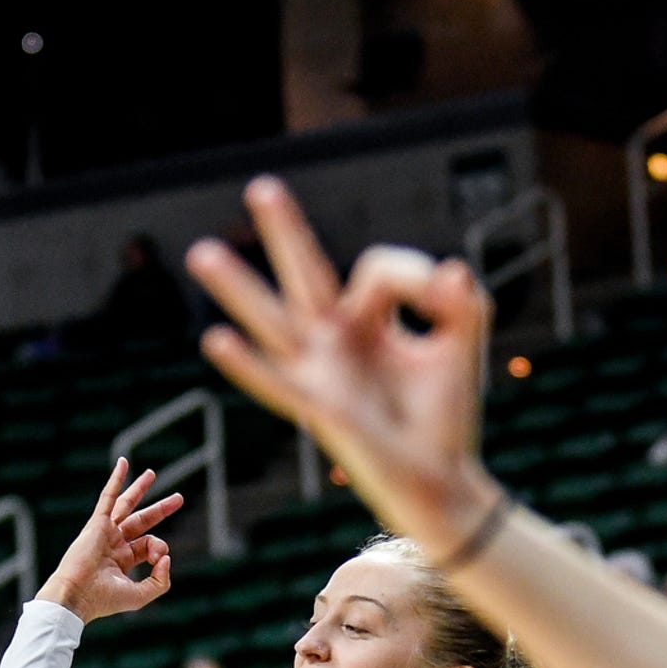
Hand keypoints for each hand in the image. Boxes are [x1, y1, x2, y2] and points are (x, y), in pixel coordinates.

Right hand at [34, 459, 182, 624]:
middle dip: (161, 509)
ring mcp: (105, 532)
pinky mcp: (97, 524)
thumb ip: (160, 580)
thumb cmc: (103, 600)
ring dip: (139, 489)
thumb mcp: (141, 595)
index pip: (149, 546)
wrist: (77, 595)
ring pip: (126, 505)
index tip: (158, 560)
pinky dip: (116, 480)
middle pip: (142, 521)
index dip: (160, 549)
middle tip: (178, 498)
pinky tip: (123, 464)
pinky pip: (108, 497)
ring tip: (152, 474)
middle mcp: (114, 544)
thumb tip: (167, 557)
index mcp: (122, 560)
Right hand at [187, 177, 497, 554]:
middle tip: (261, 186)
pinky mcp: (319, 408)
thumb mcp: (461, 347)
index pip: (376, 269)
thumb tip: (450, 271)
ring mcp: (320, 372)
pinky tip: (217, 341)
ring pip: (272, 318)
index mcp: (365, 321)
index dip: (413, 274)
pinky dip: (247, 364)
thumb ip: (465, 303)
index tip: (446, 298)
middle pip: (304, 274)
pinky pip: (277, 382)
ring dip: (238, 287)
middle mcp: (334, 340)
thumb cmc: (445, 417)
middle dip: (285, 231)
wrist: (442, 481)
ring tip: (202, 253)